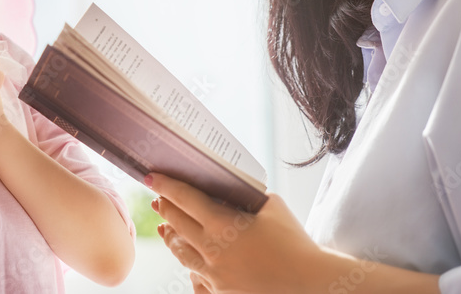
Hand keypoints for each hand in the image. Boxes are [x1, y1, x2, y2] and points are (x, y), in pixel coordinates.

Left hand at [148, 173, 326, 293]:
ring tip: (165, 228)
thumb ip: (247, 196)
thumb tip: (233, 188)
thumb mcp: (272, 207)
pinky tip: (187, 256)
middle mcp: (212, 250)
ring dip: (171, 237)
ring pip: (181, 252)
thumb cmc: (296, 242)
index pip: (184, 199)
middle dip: (165, 208)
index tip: (151, 177)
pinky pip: (195, 274)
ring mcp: (214, 274)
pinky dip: (189, 261)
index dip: (165, 185)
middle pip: (177, 224)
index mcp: (222, 224)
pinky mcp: (221, 291)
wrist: (310, 284)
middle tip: (157, 199)